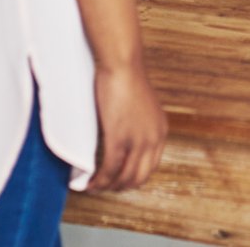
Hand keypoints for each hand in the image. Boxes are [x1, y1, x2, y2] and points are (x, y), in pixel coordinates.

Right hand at [88, 57, 167, 192]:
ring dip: (108, 186)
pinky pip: (110, 168)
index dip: (133, 178)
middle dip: (121, 186)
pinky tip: (89, 182)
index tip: (119, 180)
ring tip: (94, 187)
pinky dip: (99, 180)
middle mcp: (153, 139)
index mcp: (160, 131)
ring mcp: (137, 140)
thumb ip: (138, 123)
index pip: (150, 167)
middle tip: (104, 187)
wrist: (121, 64)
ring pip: (124, 177)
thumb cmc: (126, 77)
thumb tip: (125, 133)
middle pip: (139, 177)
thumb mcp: (141, 105)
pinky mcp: (119, 138)